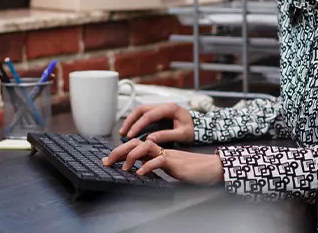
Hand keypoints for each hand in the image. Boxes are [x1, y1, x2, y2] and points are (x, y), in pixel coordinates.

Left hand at [102, 139, 222, 185]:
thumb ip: (157, 166)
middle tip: (107, 161)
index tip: (109, 160)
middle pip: (136, 143)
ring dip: (131, 156)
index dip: (121, 151)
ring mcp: (168, 154)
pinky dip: (148, 166)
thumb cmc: (192, 170)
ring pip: (145, 147)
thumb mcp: (169, 168)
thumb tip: (141, 171)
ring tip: (123, 168)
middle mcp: (161, 149)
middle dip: (118, 151)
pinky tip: (140, 173)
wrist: (211, 168)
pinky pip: (159, 160)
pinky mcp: (175, 162)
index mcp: (159, 151)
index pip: (136, 146)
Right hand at [119, 103, 194, 144]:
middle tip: (123, 132)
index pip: (149, 115)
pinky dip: (137, 120)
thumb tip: (149, 139)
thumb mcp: (182, 135)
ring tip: (124, 131)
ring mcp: (161, 107)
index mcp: (170, 108)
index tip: (131, 135)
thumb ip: (166, 136)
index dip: (138, 125)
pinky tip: (132, 129)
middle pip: (142, 109)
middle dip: (130, 120)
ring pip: (141, 110)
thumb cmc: (194, 130)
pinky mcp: (160, 112)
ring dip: (131, 120)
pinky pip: (145, 114)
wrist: (201, 126)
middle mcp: (164, 105)